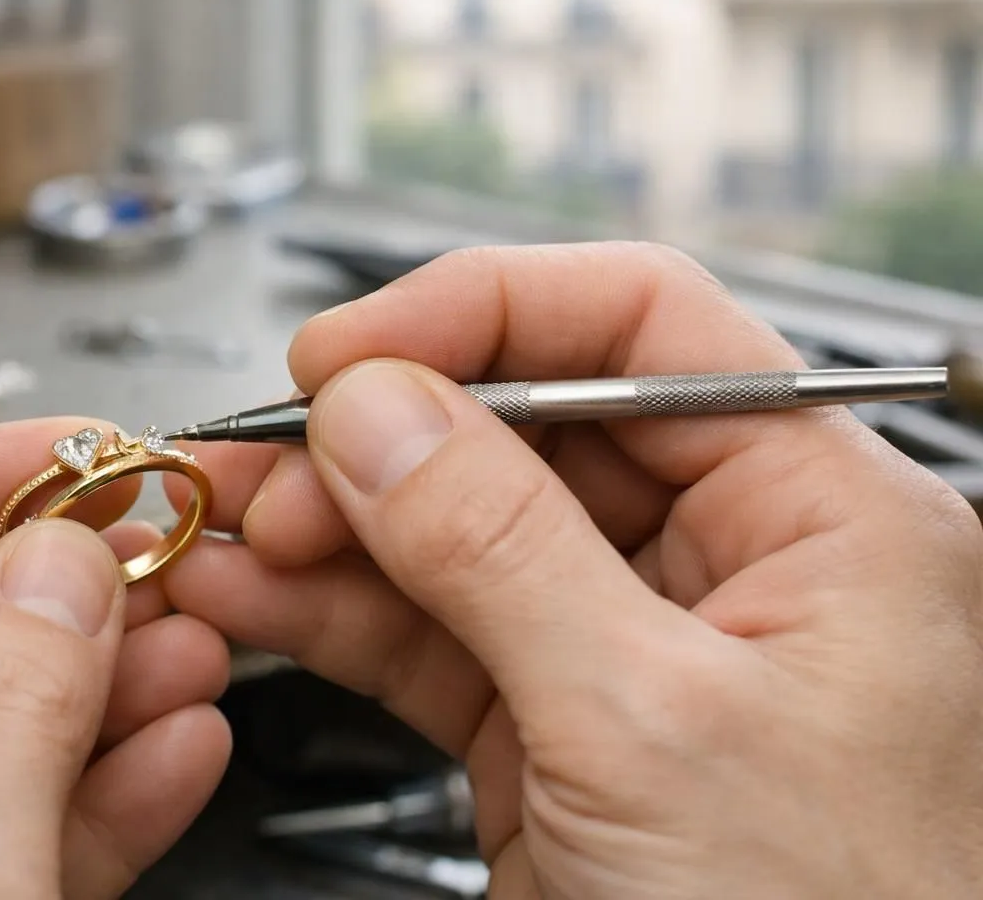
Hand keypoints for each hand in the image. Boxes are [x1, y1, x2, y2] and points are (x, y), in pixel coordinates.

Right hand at [164, 243, 982, 897]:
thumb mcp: (654, 727)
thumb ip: (500, 548)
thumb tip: (380, 410)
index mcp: (823, 520)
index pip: (642, 328)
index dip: (485, 314)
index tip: (354, 349)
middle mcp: (727, 568)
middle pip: (525, 427)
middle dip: (378, 435)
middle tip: (267, 456)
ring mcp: (625, 652)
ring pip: (453, 534)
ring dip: (326, 523)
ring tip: (223, 525)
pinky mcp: (550, 733)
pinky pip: (424, 637)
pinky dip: (328, 615)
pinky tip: (250, 598)